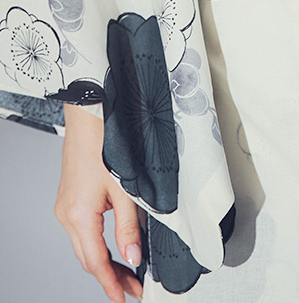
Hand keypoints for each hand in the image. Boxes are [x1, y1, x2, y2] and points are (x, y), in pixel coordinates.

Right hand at [55, 103, 143, 301]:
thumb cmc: (106, 143)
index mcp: (79, 215)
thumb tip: (133, 256)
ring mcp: (66, 206)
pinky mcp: (71, 197)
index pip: (96, 262)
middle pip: (88, 258)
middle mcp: (67, 214)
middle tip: (132, 289)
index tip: (125, 298)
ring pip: (85, 245)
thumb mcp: (125, 188)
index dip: (111, 284)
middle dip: (109, 277)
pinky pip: (84, 229)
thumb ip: (129, 225)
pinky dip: (99, 242)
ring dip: (104, 261)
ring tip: (127, 272)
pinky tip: (114, 244)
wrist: (91, 113)